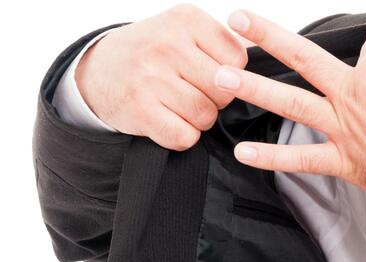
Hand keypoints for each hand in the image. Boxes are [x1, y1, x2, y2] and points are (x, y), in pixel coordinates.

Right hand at [75, 4, 248, 150]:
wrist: (98, 70)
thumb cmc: (152, 53)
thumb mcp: (182, 32)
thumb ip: (221, 44)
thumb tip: (266, 57)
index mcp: (187, 19)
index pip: (238, 60)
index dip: (230, 76)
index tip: (207, 75)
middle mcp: (168, 44)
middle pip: (225, 91)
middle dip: (215, 101)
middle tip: (192, 94)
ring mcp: (152, 77)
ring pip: (206, 116)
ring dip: (198, 120)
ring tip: (177, 107)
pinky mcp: (140, 109)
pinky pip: (184, 136)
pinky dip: (181, 137)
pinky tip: (167, 122)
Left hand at [214, 10, 365, 225]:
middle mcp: (352, 96)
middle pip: (304, 57)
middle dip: (268, 36)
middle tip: (239, 22)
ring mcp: (342, 129)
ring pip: (291, 103)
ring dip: (254, 89)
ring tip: (223, 77)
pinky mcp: (342, 161)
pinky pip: (299, 159)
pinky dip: (270, 158)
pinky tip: (245, 153)